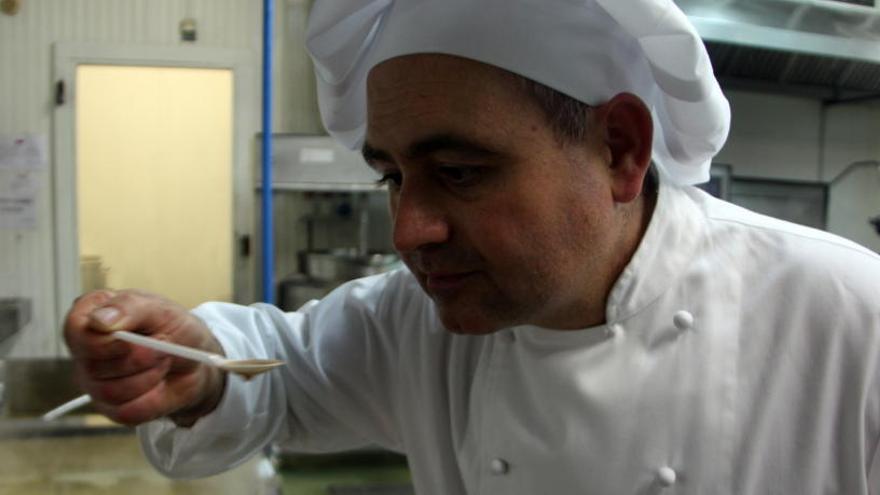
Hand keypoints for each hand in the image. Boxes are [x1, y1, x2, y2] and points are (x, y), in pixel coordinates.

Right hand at [63, 289, 225, 426]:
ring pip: (111, 391)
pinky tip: (159, 384)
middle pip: (95, 366)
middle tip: (165, 345)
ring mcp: (93, 382)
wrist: (198, 361)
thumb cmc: (174, 328)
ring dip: (150, 376)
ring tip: (163, 363)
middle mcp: (84, 351)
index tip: (133, 338)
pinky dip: (153, 398)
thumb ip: (129, 308)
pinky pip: (126, 411)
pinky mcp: (110, 408)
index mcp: (89, 316)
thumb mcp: (161, 309)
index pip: (75, 331)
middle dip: (141, 358)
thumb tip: (99, 320)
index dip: (105, 341)